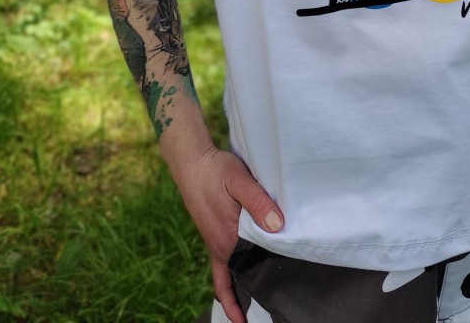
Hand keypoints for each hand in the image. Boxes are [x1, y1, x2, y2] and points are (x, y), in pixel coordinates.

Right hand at [171, 143, 283, 322]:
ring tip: (252, 310)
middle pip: (238, 281)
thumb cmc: (216, 170)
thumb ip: (258, 202)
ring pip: (229, 276)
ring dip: (239, 292)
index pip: (247, 274)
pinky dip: (227, 282)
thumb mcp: (240, 180)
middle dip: (249, 300)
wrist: (192, 162)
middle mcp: (219, 247)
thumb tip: (276, 225)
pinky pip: (220, 268)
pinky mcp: (212, 235)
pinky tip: (237, 285)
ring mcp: (214, 242)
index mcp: (226, 240)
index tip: (271, 305)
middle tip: (269, 310)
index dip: (260, 290)